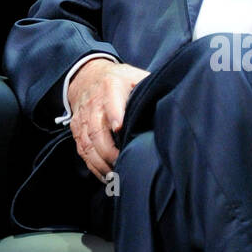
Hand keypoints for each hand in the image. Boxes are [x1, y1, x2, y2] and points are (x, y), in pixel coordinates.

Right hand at [68, 58, 149, 179]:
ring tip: (115, 176)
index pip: (112, 102)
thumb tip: (173, 100)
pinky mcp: (77, 129)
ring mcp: (84, 118)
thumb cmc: (119, 80)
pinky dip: (93, 166)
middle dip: (109, 151)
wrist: (86, 76)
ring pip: (88, 144)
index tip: (120, 129)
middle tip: (122, 164)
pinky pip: (83, 151)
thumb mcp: (135, 76)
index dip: (115, 115)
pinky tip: (105, 176)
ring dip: (101, 163)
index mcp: (111, 87)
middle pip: (97, 131)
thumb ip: (149, 86)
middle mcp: (94, 104)